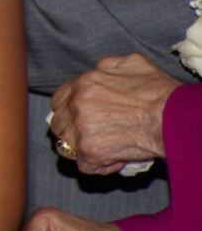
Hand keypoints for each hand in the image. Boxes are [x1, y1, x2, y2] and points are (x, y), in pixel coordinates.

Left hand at [49, 54, 178, 172]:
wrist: (172, 118)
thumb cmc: (158, 92)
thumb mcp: (131, 63)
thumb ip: (108, 66)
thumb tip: (99, 71)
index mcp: (83, 83)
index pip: (60, 99)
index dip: (69, 110)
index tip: (79, 117)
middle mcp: (76, 104)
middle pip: (59, 122)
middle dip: (70, 130)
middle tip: (90, 136)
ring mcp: (80, 128)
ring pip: (65, 145)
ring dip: (81, 149)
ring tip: (100, 150)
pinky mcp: (90, 151)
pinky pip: (84, 166)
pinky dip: (98, 167)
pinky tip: (114, 161)